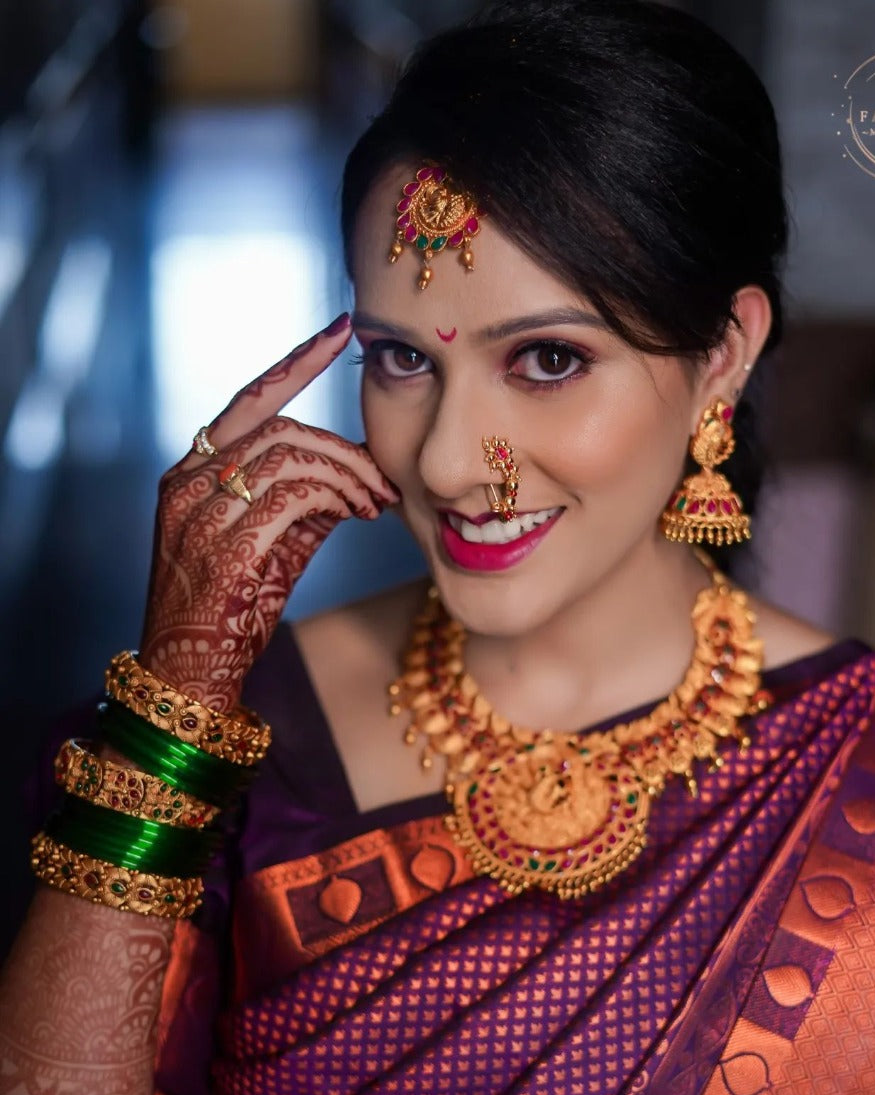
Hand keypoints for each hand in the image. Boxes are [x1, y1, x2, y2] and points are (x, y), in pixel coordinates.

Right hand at [138, 314, 398, 710]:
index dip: (296, 365)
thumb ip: (303, 503)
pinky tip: (359, 513)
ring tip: (376, 502)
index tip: (338, 334)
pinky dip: (336, 497)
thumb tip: (357, 475)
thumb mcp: (270, 545)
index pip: (249, 401)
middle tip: (382, 480)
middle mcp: (187, 485)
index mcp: (190, 475)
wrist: (189, 676)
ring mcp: (201, 515)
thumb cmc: (231, 613)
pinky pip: (293, 496)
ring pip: (290, 456)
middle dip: (343, 448)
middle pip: (279, 427)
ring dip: (348, 474)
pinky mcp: (226, 548)